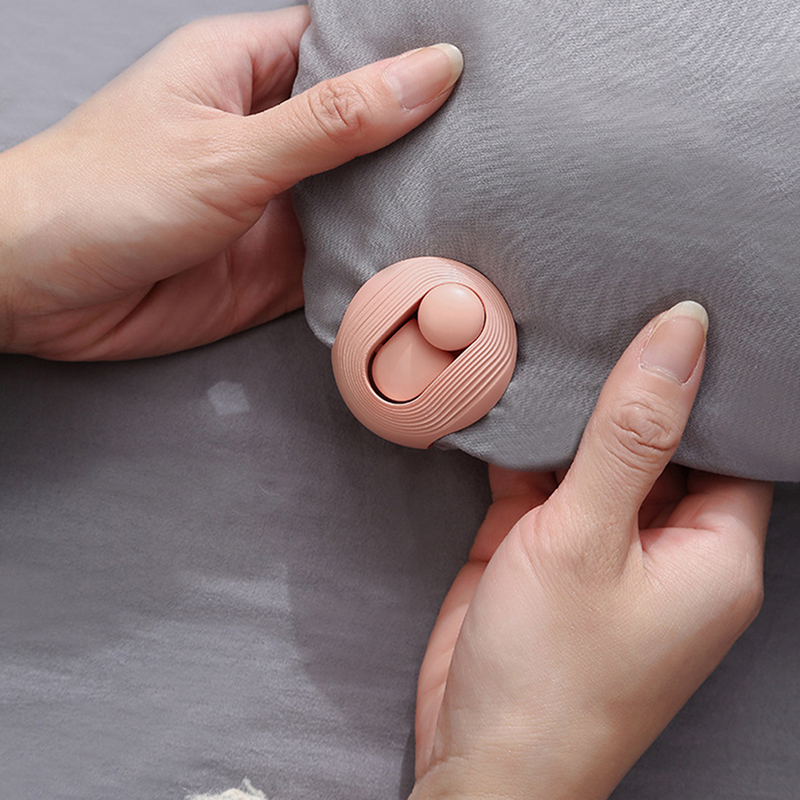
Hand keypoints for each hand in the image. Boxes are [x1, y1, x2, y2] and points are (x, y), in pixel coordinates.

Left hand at [0, 8, 462, 358]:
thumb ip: (333, 122)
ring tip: (481, 201)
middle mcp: (269, 136)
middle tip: (496, 142)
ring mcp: (276, 203)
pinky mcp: (275, 264)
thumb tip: (426, 75)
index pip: (346, 45)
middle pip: (365, 125)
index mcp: (248, 71)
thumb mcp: (231, 149)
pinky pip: (342, 259)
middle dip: (422, 136)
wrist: (41, 290)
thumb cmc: (104, 193)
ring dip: (405, 204)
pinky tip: (425, 262)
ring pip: (361, 196)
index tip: (476, 63)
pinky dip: (378, 262)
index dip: (408, 50)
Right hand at [411, 302, 772, 798]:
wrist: (477, 758)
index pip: (735, 441)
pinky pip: (543, 478)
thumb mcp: (590, 536)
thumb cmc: (550, 674)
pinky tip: (505, 401)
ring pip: (596, 455)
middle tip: (608, 302)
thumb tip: (682, 333)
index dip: (713, 379)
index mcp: (714, 550)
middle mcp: (665, 544)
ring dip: (571, 413)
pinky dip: (524, 446)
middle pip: (662, 441)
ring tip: (551, 336)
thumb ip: (631, 431)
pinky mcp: (544, 547)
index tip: (685, 306)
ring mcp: (600, 545)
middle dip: (630, 385)